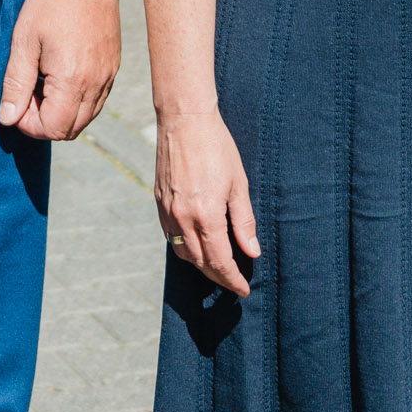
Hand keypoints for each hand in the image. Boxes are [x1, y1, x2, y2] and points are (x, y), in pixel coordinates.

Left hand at [0, 0, 118, 140]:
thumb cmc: (50, 3)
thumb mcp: (24, 42)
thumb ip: (15, 84)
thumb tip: (8, 118)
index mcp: (72, 79)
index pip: (53, 129)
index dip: (29, 125)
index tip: (16, 103)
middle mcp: (96, 83)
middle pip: (71, 130)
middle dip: (45, 122)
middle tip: (27, 94)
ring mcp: (108, 75)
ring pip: (86, 118)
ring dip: (62, 113)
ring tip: (43, 84)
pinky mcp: (113, 66)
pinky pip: (97, 100)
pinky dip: (78, 101)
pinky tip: (61, 77)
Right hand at [154, 106, 258, 294]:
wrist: (184, 120)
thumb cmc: (217, 148)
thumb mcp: (239, 184)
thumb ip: (244, 222)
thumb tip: (252, 252)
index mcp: (206, 216)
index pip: (220, 262)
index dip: (232, 280)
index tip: (243, 290)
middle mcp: (183, 218)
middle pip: (201, 263)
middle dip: (218, 278)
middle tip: (233, 284)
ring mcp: (168, 212)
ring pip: (183, 253)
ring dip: (201, 266)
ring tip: (218, 268)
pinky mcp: (159, 203)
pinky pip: (171, 237)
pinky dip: (185, 248)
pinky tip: (197, 246)